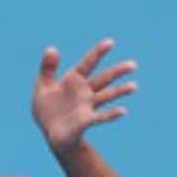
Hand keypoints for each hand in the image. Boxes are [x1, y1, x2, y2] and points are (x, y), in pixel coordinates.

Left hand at [32, 38, 137, 154]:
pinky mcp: (85, 121)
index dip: (98, 52)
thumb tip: (51, 48)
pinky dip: (111, 114)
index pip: (88, 63)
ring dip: (120, 91)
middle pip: (104, 79)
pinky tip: (123, 111)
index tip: (110, 42)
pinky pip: (100, 117)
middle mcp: (85, 92)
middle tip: (133, 65)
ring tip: (134, 86)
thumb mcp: (42, 86)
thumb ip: (47, 68)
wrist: (50, 134)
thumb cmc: (47, 109)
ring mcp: (87, 106)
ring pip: (106, 96)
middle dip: (117, 71)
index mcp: (75, 80)